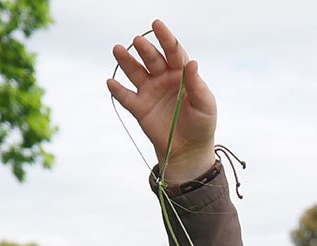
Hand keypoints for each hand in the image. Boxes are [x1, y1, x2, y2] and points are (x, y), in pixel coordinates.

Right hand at [107, 19, 217, 182]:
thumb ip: (198, 85)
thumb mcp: (205, 105)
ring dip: (126, 61)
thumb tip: (192, 63)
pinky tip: (111, 82)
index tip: (157, 24)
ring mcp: (149, 91)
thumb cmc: (201, 124)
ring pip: (135, 72)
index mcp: (181, 74)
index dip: (166, 38)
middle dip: (145, 49)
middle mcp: (163, 78)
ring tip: (118, 49)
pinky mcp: (139, 108)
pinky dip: (118, 90)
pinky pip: (126, 97)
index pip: (173, 52)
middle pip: (152, 59)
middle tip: (138, 41)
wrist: (189, 150)